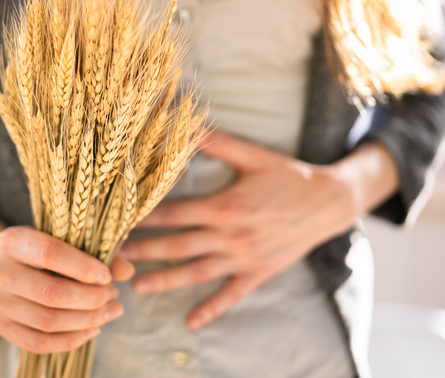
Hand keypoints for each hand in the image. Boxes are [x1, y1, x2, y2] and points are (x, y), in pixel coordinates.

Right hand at [0, 225, 134, 353]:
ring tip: (110, 311)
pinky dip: (71, 340)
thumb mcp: (63, 239)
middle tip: (113, 295)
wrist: (0, 266)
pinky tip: (92, 329)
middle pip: (51, 293)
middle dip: (91, 298)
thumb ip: (96, 251)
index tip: (107, 276)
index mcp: (12, 240)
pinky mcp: (0, 326)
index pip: (51, 254)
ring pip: (48, 321)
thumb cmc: (41, 249)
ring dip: (87, 320)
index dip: (84, 268)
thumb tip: (127, 272)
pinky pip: (39, 343)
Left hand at [120, 130, 362, 329]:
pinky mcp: (258, 272)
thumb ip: (217, 142)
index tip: (120, 220)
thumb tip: (185, 124)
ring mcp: (243, 257)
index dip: (145, 218)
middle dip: (145, 251)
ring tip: (137, 286)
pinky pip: (230, 295)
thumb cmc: (288, 176)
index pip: (175, 213)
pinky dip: (211, 309)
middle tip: (115, 256)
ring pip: (196, 273)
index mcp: (225, 206)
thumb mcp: (253, 155)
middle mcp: (230, 235)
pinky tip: (191, 321)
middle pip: (178, 246)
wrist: (329, 203)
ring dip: (165, 281)